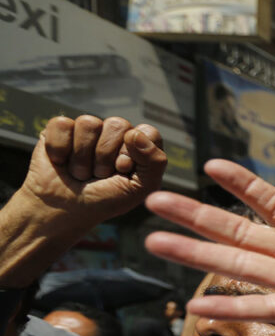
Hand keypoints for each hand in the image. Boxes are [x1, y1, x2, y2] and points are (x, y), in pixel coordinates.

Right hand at [0, 115, 166, 288]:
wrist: (64, 211)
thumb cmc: (104, 200)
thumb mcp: (139, 189)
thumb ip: (154, 162)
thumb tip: (135, 133)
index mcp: (139, 146)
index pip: (147, 132)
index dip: (134, 151)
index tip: (122, 169)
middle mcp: (115, 134)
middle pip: (117, 124)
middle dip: (105, 156)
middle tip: (99, 175)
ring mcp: (88, 130)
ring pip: (89, 123)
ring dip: (82, 157)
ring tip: (81, 172)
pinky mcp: (60, 129)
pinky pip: (62, 124)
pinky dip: (60, 149)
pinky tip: (61, 162)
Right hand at [145, 159, 274, 335]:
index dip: (245, 187)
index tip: (211, 165)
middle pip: (242, 233)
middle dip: (199, 217)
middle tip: (154, 200)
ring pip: (244, 267)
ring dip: (199, 256)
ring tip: (155, 243)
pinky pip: (270, 308)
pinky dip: (238, 307)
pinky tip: (201, 305)